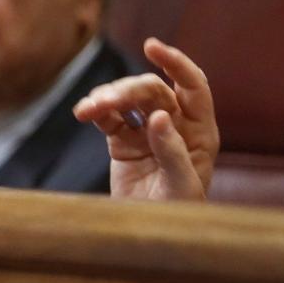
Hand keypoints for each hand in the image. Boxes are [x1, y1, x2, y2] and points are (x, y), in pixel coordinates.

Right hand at [73, 37, 217, 200]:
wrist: (153, 235)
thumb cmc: (179, 212)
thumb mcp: (181, 183)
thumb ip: (171, 150)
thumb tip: (157, 116)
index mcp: (199, 130)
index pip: (192, 85)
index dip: (176, 63)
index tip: (152, 47)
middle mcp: (175, 125)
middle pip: (152, 91)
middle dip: (128, 90)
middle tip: (105, 102)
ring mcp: (146, 132)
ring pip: (128, 101)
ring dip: (107, 99)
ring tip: (87, 109)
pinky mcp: (122, 143)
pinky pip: (109, 119)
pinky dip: (96, 112)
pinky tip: (84, 113)